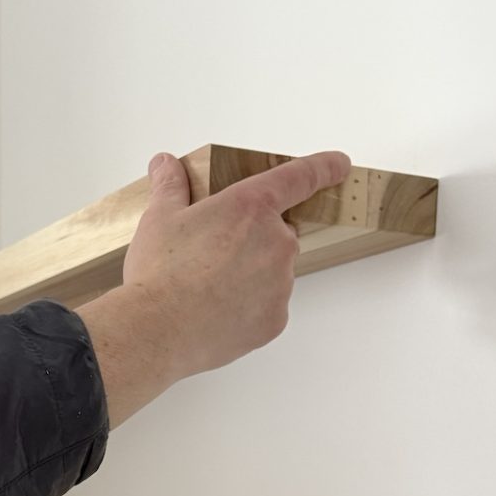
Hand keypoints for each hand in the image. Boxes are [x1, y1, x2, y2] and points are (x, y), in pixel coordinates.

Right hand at [79, 149, 351, 425]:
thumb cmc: (159, 272)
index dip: (324, 167)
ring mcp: (280, 284)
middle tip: (212, 257)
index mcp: (251, 207)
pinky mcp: (275, 320)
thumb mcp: (159, 218)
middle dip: (252, 241)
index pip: (300, 177)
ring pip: (272, 274)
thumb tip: (165, 163)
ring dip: (250, 276)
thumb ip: (171, 186)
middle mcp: (276, 242)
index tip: (339, 165)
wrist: (156, 331)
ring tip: (207, 290)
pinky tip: (215, 314)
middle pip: (278, 233)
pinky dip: (248, 309)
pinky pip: (268, 308)